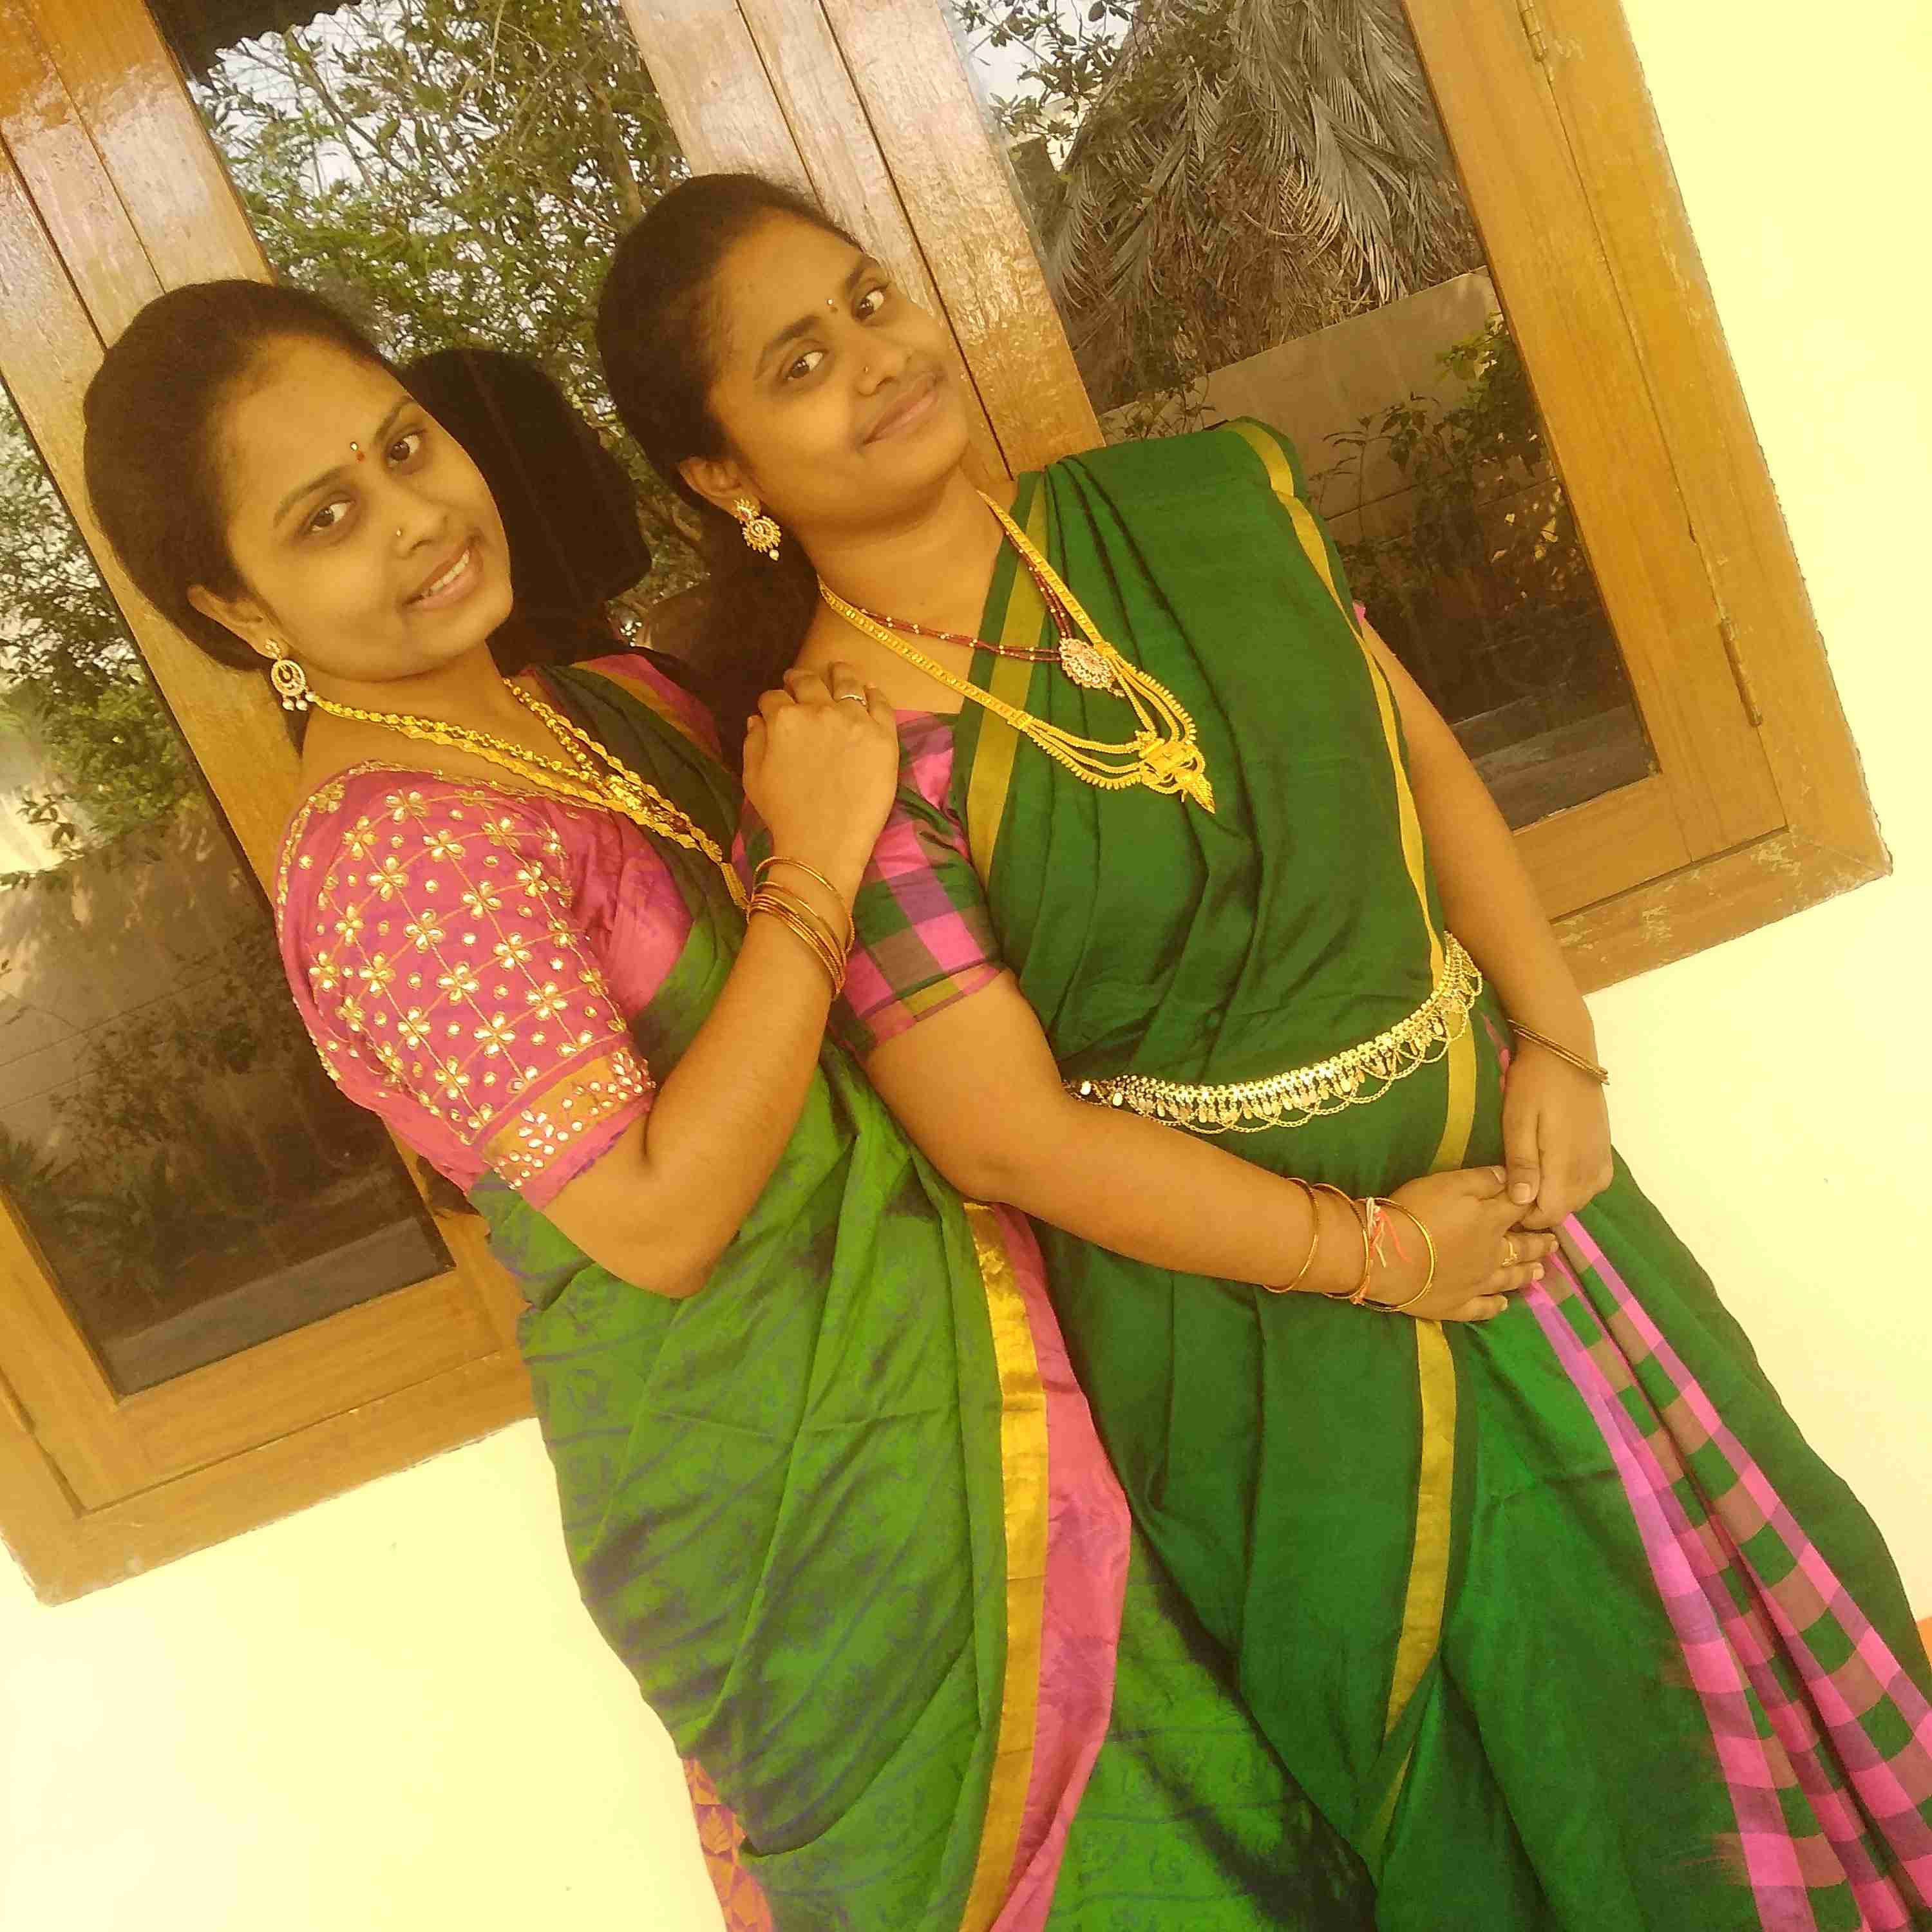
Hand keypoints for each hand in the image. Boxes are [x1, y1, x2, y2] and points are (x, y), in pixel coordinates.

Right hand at [742, 663, 898, 899]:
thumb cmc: (784, 814)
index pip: (773, 697)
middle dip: (799, 678)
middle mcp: (818, 710)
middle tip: (799, 679)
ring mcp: (854, 720)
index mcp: (783, 719)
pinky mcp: (883, 735)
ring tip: (838, 670)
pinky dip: (874, 693)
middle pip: (808, 682)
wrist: (824, 842)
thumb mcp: (753, 778)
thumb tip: (757, 718)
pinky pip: (881, 703)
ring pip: (846, 682)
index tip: (773, 705)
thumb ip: (753, 742)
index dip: (771, 701)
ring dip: (839, 673)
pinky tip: (870, 691)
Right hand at [1370, 1167, 1558, 1321]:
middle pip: (1521, 1247)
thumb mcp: (1449, 1183)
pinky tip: (1502, 1305)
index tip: (1546, 1206)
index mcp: (1491, 1221)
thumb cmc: (1418, 1212)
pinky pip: (1482, 1308)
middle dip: (1538, 1244)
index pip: (1519, 1210)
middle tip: (1553, 1244)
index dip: (1533, 1206)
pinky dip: (1494, 1306)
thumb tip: (1512, 1178)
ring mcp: (1476, 1283)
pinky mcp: (1456, 1304)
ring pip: (1508, 1279)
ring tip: (1539, 1272)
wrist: (1391, 1256)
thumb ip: (1483, 1180)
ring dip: (1525, 1274)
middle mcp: (1492, 1255)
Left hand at [1502, 1043, 1612, 1230]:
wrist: (1566, 1053)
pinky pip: (1592, 1184)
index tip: (1504, 1198)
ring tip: (1531, 1169)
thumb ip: (1522, 1163)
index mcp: (1568, 1167)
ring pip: (1578, 1199)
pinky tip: (1553, 1165)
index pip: (1549, 1215)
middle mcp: (1591, 1171)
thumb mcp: (1517, 1121)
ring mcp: (1602, 1162)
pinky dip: (1572, 1183)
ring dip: (1555, 1194)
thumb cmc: (1534, 1084)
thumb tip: (1523, 1202)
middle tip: (1514, 1180)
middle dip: (1538, 1205)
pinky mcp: (1606, 1152)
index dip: (1524, 1215)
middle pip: (1564, 1210)